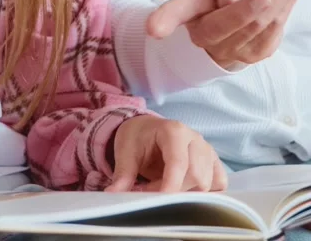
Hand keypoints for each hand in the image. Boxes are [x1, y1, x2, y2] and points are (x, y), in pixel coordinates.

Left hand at [107, 115, 226, 192]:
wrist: (145, 129)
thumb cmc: (137, 138)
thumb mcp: (125, 153)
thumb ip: (122, 174)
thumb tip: (113, 194)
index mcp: (173, 130)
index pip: (179, 163)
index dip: (171, 186)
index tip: (158, 202)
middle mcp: (195, 138)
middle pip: (196, 176)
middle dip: (175, 190)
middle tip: (152, 190)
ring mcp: (207, 149)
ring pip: (208, 182)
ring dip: (187, 192)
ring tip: (165, 186)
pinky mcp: (213, 161)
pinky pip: (219, 182)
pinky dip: (206, 192)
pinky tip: (187, 190)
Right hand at [147, 0, 300, 68]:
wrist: (233, 15)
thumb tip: (232, 0)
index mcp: (191, 16)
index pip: (177, 14)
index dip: (164, 20)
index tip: (154, 30)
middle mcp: (208, 39)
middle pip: (229, 24)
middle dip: (249, 9)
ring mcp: (234, 51)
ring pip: (259, 28)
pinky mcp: (257, 54)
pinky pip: (275, 31)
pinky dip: (287, 6)